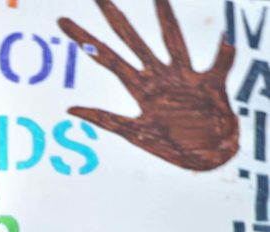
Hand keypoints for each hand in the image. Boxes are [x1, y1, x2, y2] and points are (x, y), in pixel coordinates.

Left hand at [58, 0, 237, 170]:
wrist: (205, 155)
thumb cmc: (174, 145)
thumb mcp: (133, 133)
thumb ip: (103, 119)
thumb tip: (69, 110)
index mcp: (140, 88)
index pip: (107, 58)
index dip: (87, 41)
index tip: (64, 23)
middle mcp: (159, 77)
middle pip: (132, 41)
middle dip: (114, 19)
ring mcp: (183, 77)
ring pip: (172, 41)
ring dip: (166, 19)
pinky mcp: (208, 84)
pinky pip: (220, 64)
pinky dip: (225, 52)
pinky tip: (225, 36)